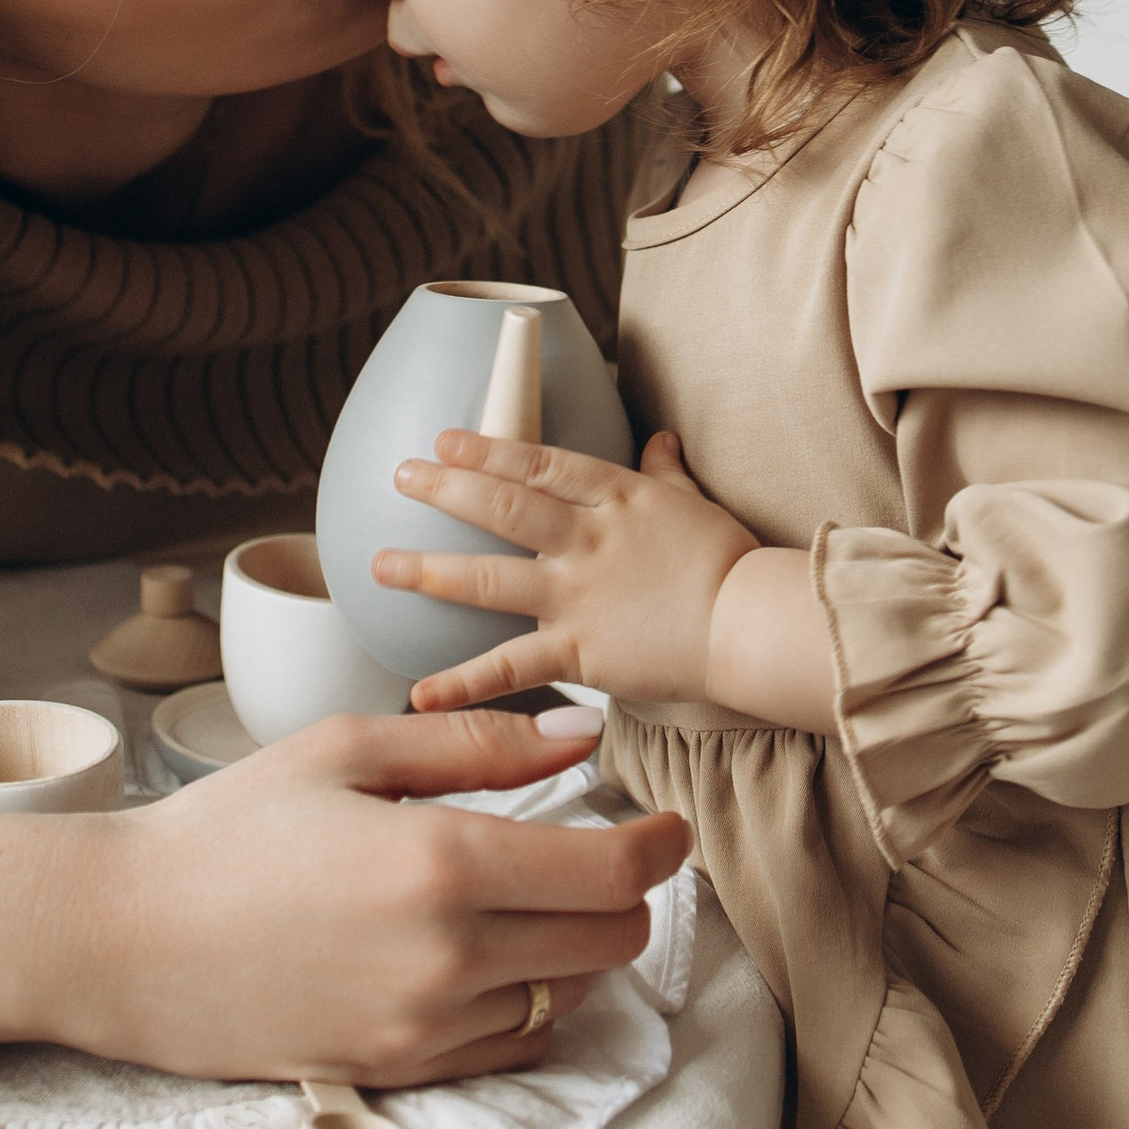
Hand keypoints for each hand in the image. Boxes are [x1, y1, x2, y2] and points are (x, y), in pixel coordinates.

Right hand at [0, 704, 690, 1091]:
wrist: (123, 940)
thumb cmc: (228, 828)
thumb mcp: (346, 749)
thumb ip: (478, 744)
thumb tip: (580, 735)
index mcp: (444, 865)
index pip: (615, 873)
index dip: (659, 844)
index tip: (660, 822)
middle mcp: (451, 960)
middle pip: (613, 942)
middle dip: (625, 893)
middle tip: (595, 852)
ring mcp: (427, 1028)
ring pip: (570, 996)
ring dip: (575, 947)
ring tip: (529, 898)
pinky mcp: (401, 1071)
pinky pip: (512, 1043)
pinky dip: (525, 998)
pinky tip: (483, 952)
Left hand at [383, 428, 760, 710]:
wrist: (750, 625)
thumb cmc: (731, 562)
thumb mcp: (694, 501)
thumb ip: (665, 470)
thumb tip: (660, 437)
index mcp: (615, 497)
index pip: (539, 464)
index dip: (488, 450)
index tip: (446, 439)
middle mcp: (586, 539)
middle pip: (501, 507)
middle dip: (443, 489)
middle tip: (400, 476)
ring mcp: (576, 595)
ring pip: (488, 577)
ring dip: (428, 571)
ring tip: (379, 566)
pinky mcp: (578, 651)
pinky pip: (510, 666)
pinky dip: (462, 682)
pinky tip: (417, 691)